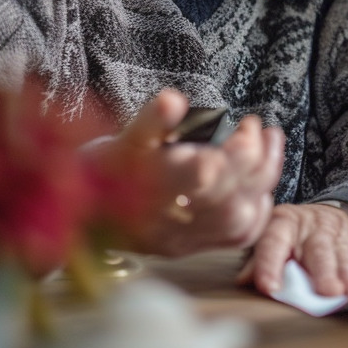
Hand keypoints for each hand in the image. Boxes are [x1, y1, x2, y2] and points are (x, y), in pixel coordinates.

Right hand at [84, 89, 283, 257]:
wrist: (79, 214)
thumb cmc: (102, 169)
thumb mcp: (121, 138)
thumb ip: (151, 121)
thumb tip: (173, 99)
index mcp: (149, 189)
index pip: (205, 175)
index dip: (235, 150)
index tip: (245, 124)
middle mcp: (167, 221)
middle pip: (228, 199)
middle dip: (254, 160)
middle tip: (256, 128)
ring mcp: (181, 239)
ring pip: (237, 221)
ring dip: (263, 182)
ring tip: (269, 146)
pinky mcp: (189, 247)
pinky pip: (234, 238)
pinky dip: (257, 211)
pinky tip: (261, 183)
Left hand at [236, 203, 347, 298]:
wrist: (329, 216)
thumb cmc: (294, 237)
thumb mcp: (274, 241)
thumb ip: (259, 262)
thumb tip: (244, 281)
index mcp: (281, 224)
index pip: (273, 243)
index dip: (269, 265)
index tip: (270, 288)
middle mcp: (308, 226)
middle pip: (314, 249)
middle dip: (321, 272)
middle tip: (326, 291)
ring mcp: (332, 233)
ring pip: (337, 254)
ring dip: (342, 273)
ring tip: (344, 289)